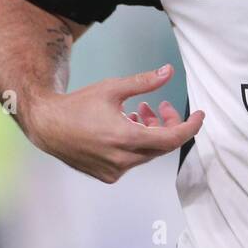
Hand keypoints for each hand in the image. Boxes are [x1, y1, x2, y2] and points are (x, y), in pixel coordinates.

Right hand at [26, 63, 203, 183]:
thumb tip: (168, 71)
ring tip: (137, 112)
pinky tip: (124, 127)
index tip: (200, 116)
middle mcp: (122, 159)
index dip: (190, 127)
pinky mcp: (107, 175)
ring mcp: (115, 170)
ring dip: (149, 133)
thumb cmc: (78, 105)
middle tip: (158, 105)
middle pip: (161, 145)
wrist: (47, 126)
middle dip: (166, 124)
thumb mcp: (112, 88)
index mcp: (126, 138)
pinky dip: (136, 145)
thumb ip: (143, 82)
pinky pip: (133, 161)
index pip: (172, 138)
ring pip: (147, 153)